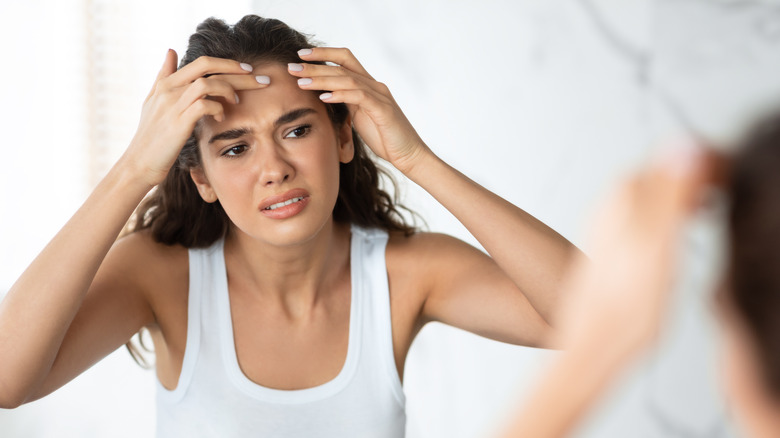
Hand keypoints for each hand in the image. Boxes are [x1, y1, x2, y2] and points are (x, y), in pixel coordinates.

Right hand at [120, 50, 268, 186]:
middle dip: (237, 70)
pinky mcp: (178, 123)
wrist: (139, 163)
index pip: (202, 62)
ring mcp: (172, 105)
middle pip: (208, 67)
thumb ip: (164, 75)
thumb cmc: (151, 135)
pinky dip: (218, 108)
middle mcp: (169, 90)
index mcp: (166, 83)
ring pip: (207, 83)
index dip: (227, 62)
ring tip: (238, 102)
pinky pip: (204, 105)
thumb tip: (171, 50)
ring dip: (228, 90)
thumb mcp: (153, 100)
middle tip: (260, 79)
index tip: (247, 69)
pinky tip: (222, 116)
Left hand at [290, 47, 429, 173]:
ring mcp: (380, 96)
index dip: (324, 54)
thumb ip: (347, 104)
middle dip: (315, 66)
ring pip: (347, 79)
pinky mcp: (383, 110)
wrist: (409, 155)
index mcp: (368, 85)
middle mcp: (375, 85)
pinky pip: (358, 97)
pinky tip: (323, 97)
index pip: (345, 60)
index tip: (301, 56)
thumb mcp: (360, 117)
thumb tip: (325, 96)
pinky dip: (340, 95)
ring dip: (322, 79)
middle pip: (342, 67)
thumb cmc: (385, 139)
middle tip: (292, 66)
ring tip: (301, 82)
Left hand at [554, 145, 710, 362]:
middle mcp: (610, 206)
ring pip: (653, 193)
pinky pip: (646, 215)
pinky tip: (681, 233)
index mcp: (623, 197)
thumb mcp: (659, 246)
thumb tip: (685, 146)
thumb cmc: (626, 308)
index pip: (672, 156)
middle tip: (727, 188)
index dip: (708, 161)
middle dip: (696, 174)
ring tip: (710, 208)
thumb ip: (672, 194)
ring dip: (683, 193)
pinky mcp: (612, 247)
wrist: (594, 346)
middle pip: (660, 171)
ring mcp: (608, 226)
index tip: (733, 175)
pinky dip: (669, 214)